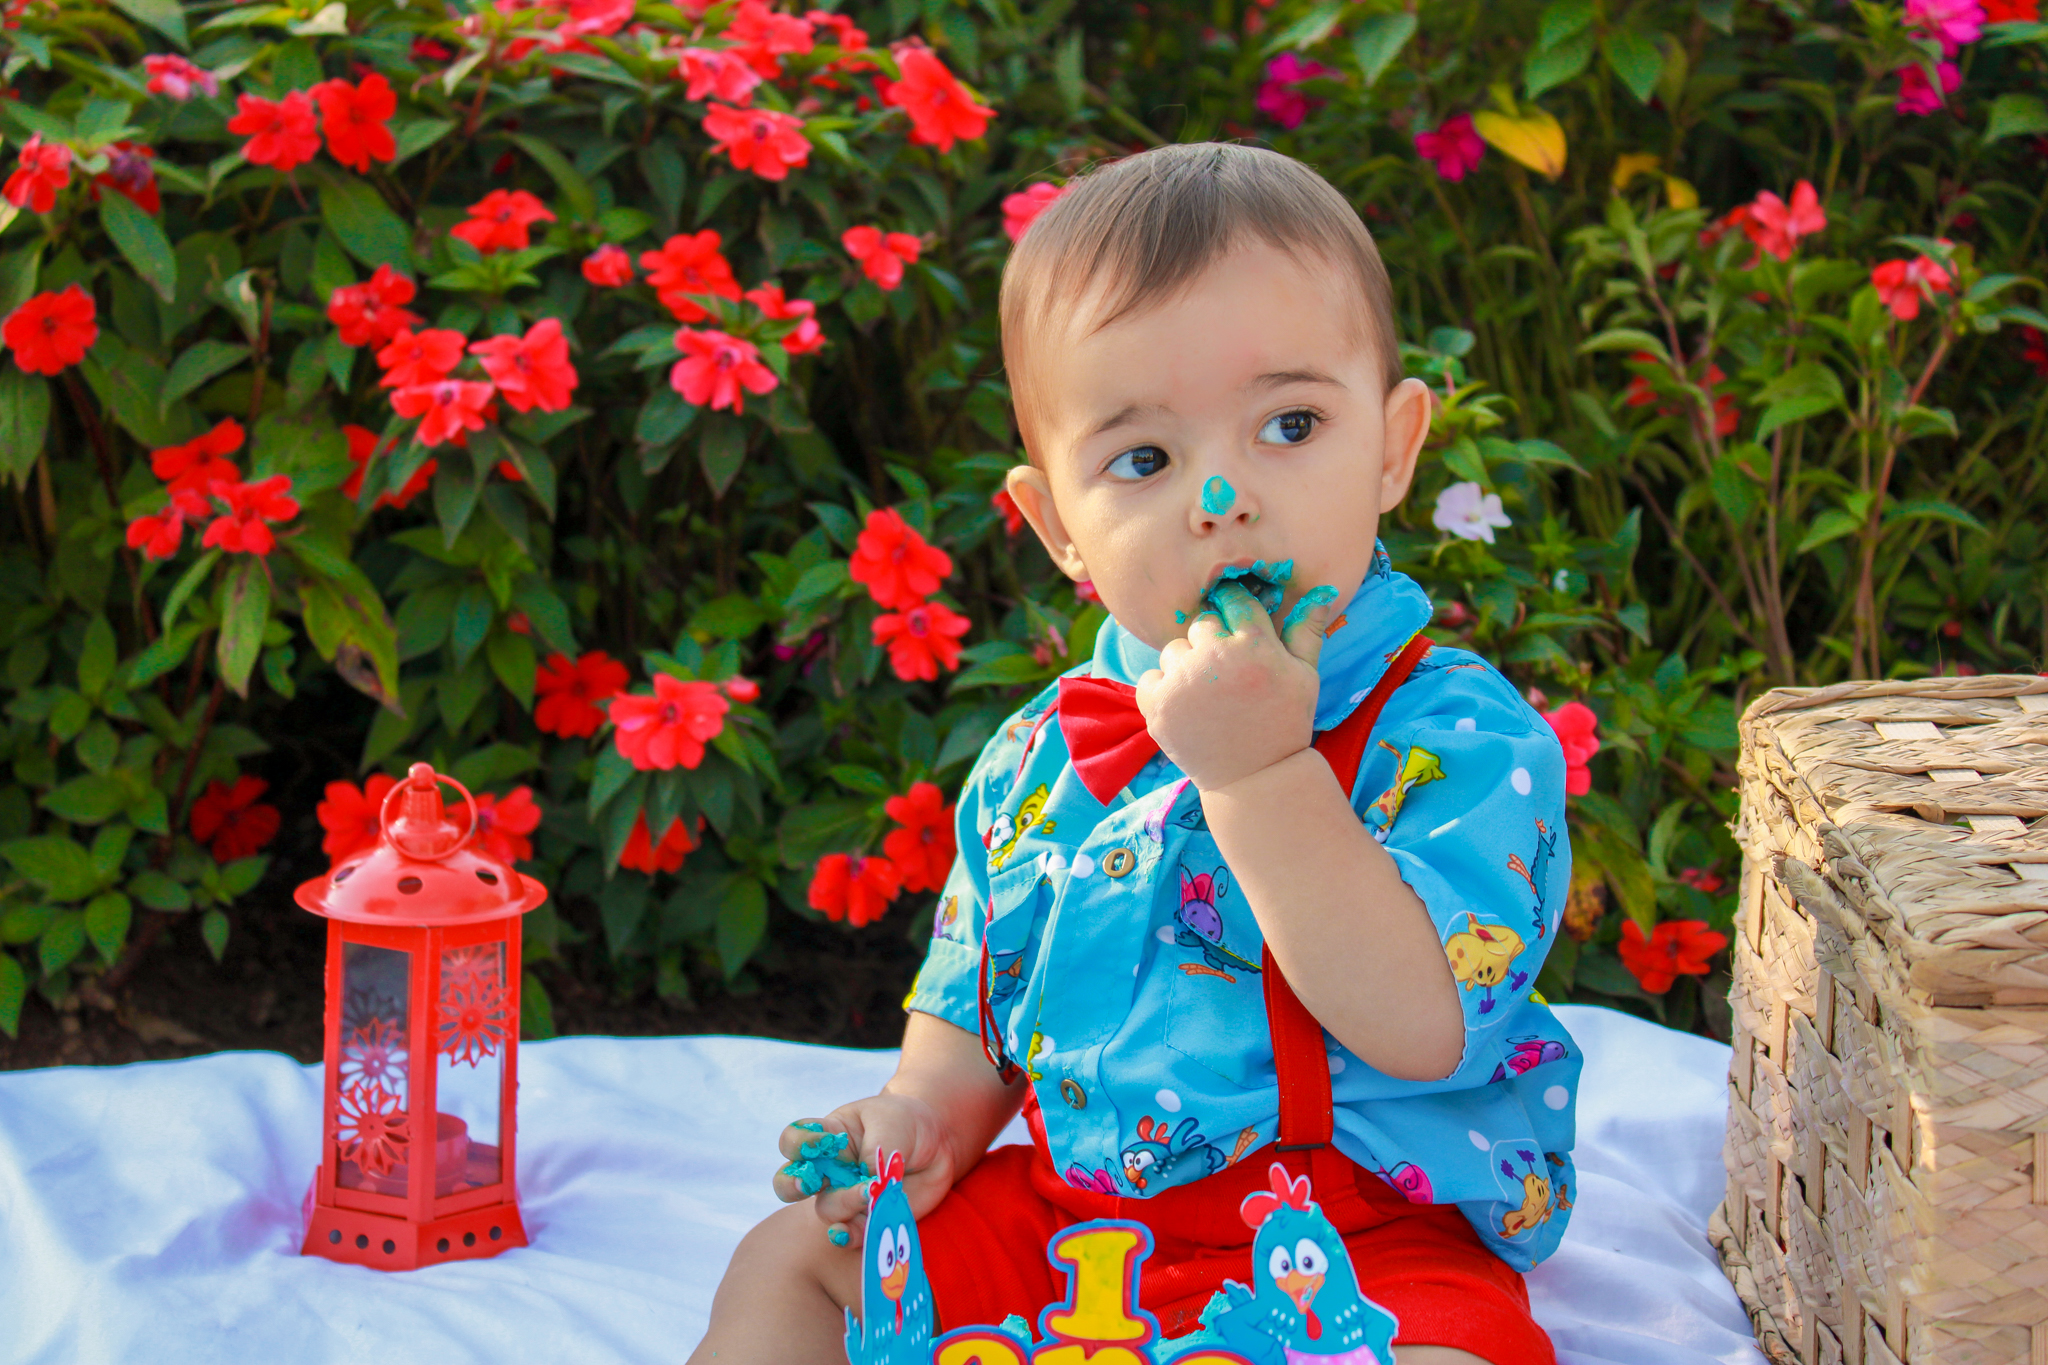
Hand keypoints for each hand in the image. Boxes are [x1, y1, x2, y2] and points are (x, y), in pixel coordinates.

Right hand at [771, 1090, 962, 1246]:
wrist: (937, 1144)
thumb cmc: (905, 1123)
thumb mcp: (892, 1122)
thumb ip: (876, 1148)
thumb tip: (868, 1181)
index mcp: (828, 1137)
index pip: (794, 1140)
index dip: (798, 1143)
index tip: (822, 1144)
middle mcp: (829, 1170)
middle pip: (790, 1183)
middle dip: (793, 1185)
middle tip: (811, 1184)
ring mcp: (845, 1196)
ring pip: (826, 1210)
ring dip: (843, 1205)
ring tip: (870, 1194)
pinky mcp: (867, 1218)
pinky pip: (850, 1233)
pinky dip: (849, 1236)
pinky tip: (851, 1233)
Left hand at [1135, 579, 1339, 791]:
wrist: (1255, 776)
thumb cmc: (1284, 722)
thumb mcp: (1305, 676)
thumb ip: (1306, 631)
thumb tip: (1320, 591)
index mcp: (1254, 646)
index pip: (1234, 600)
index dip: (1233, 609)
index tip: (1233, 626)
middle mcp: (1216, 658)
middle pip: (1200, 625)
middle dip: (1210, 645)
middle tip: (1225, 677)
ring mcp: (1183, 682)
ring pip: (1173, 651)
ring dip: (1185, 668)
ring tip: (1207, 698)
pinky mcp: (1158, 705)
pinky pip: (1150, 678)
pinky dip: (1162, 691)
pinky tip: (1186, 709)